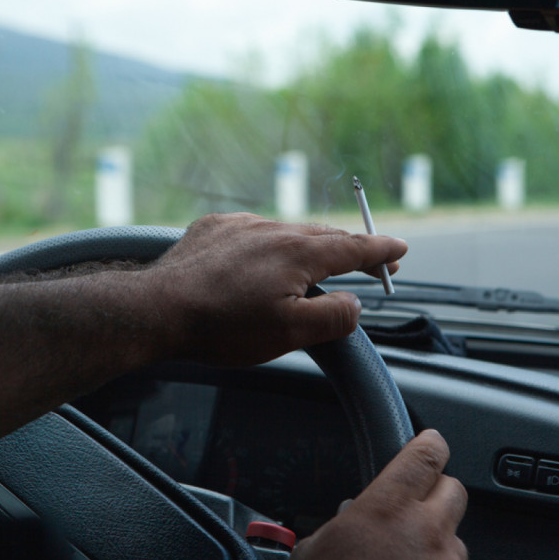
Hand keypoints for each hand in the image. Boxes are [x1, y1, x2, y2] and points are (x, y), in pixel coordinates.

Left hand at [149, 213, 406, 365]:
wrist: (158, 309)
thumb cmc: (223, 326)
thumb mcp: (290, 333)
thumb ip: (334, 317)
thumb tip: (355, 303)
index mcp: (299, 253)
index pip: (352, 248)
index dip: (380, 251)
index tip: (399, 250)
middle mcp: (273, 230)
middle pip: (323, 236)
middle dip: (349, 248)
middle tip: (368, 260)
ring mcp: (240, 226)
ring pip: (287, 232)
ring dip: (307, 246)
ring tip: (315, 263)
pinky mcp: (212, 230)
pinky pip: (252, 232)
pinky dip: (268, 243)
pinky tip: (261, 260)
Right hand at [285, 429, 468, 559]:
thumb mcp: (313, 552)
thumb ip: (340, 524)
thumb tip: (348, 522)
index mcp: (387, 508)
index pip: (425, 455)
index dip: (430, 445)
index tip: (429, 444)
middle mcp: (428, 532)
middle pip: (454, 490)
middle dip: (438, 493)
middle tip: (416, 507)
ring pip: (456, 540)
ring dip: (437, 545)